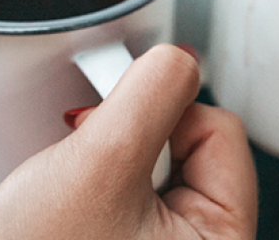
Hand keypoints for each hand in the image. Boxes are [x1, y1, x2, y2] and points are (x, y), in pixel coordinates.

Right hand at [0, 44, 257, 239]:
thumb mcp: (103, 162)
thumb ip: (154, 93)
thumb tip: (179, 57)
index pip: (222, 134)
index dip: (161, 112)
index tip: (104, 127)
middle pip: (190, 139)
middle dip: (130, 132)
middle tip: (83, 155)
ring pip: (151, 153)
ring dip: (104, 148)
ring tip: (66, 176)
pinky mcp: (115, 236)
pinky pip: (120, 176)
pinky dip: (88, 168)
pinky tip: (57, 186)